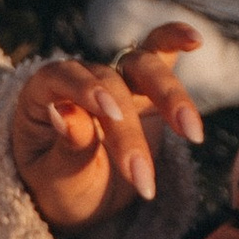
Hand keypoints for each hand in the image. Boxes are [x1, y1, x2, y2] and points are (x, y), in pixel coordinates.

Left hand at [10, 27, 205, 237]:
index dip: (84, 88)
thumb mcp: (56, 180)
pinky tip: (196, 40)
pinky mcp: (145, 90)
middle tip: (139, 172)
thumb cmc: (59, 189)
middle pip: (109, 81)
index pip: (59, 77)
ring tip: (193, 135)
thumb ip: (66, 148)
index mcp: (42, 95)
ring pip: (143, 66)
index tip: (109, 111)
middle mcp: (80, 80)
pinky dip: (174, 42)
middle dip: (128, 129)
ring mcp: (115, 81)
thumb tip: (65, 112)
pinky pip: (159, 55)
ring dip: (171, 96)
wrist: (82, 199)